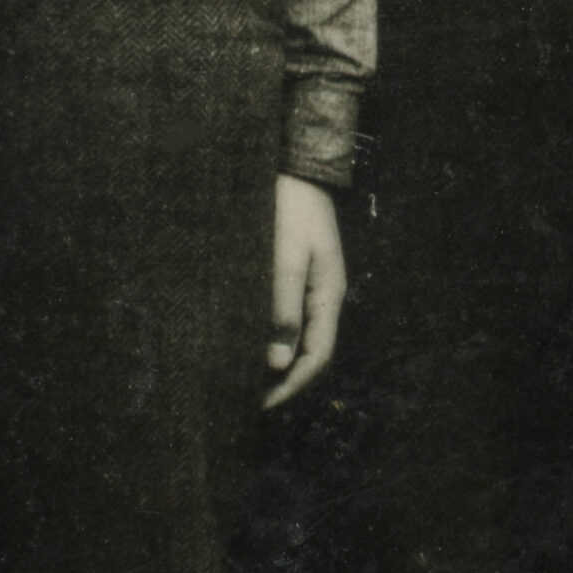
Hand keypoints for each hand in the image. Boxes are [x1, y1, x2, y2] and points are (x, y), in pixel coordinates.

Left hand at [265, 174, 346, 408]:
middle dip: (284, 381)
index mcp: (328, 296)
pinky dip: (273, 338)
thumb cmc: (290, 210)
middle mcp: (325, 296)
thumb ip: (283, 310)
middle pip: (311, 352)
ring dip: (277, 362)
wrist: (296, 168)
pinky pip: (290, 317)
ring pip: (300, 337)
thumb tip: (278, 364)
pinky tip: (249, 341)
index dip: (291, 386)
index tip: (258, 404)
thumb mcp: (286, 259)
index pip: (318, 357)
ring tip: (244, 377)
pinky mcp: (298, 275)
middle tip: (246, 398)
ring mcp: (313, 286)